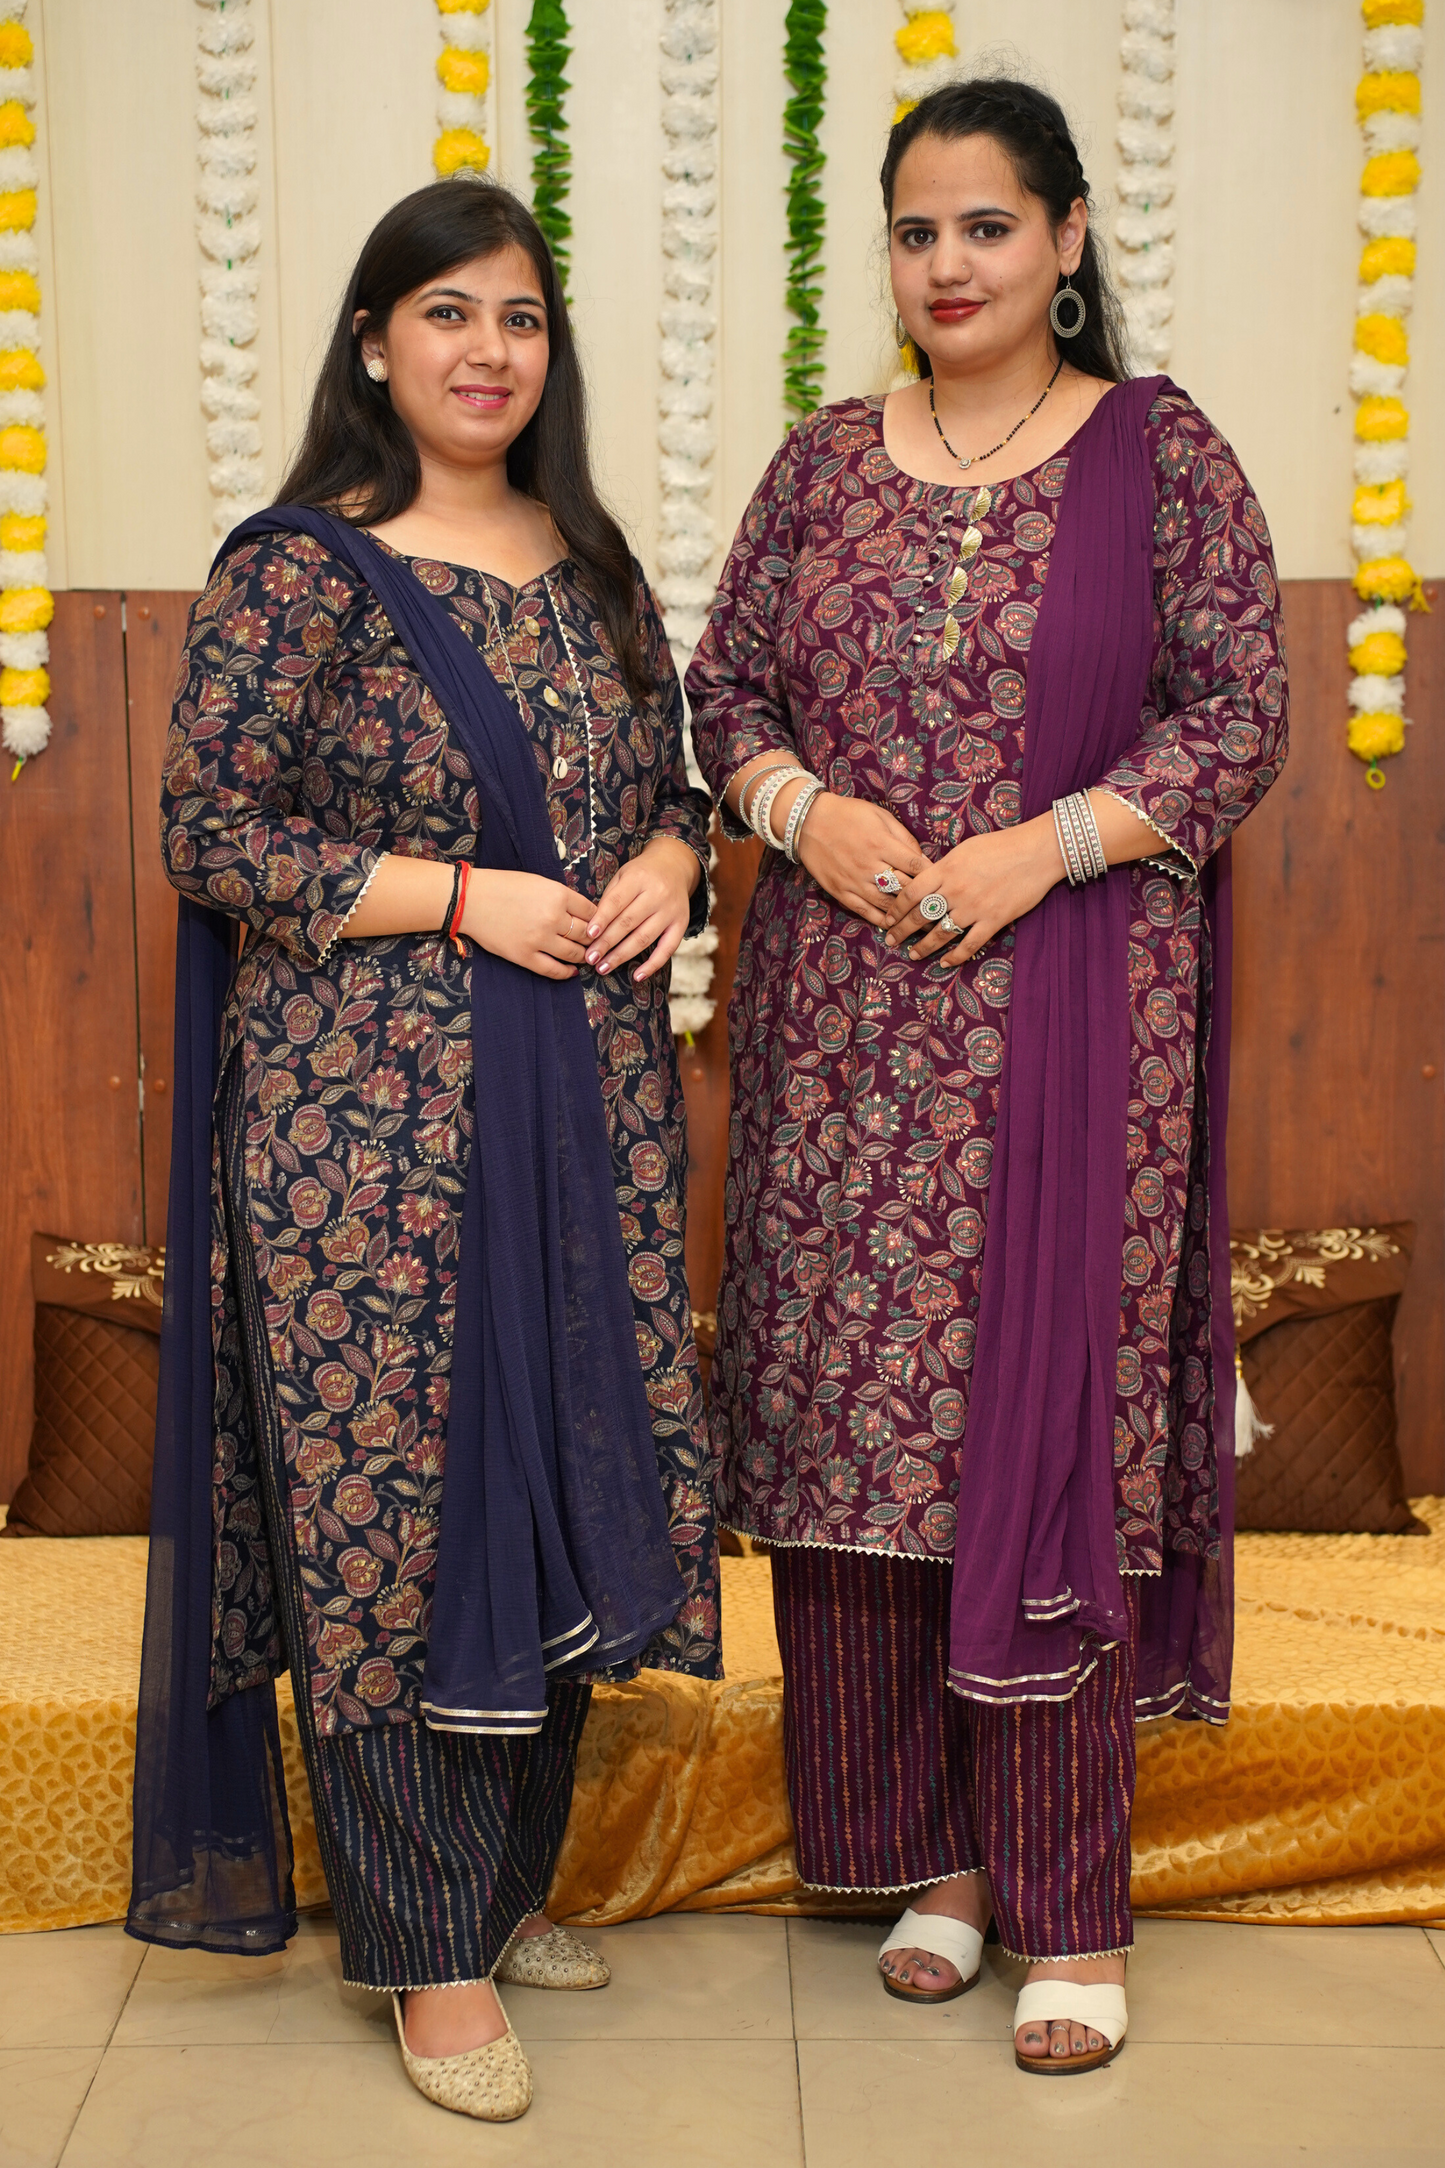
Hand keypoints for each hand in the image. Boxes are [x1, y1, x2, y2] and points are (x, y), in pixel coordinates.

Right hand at [460, 867, 592, 980]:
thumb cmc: (503, 886)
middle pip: (586, 933)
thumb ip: (560, 896)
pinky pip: (553, 970)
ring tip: (585, 956)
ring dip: (583, 956)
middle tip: (595, 943)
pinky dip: (566, 972)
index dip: (597, 919)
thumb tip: (581, 912)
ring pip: (574, 953)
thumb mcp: (538, 882)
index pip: (591, 911)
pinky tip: (572, 971)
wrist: (470, 900)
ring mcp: (539, 939)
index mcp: (558, 895)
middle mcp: (553, 917)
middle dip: (593, 939)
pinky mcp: (525, 956)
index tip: (598, 925)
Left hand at [585, 836, 700, 980]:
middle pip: (628, 923)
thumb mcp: (623, 875)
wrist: (674, 866)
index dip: (602, 919)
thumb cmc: (641, 873)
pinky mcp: (681, 924)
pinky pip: (667, 949)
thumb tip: (592, 927)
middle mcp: (657, 894)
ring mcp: (671, 911)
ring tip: (604, 967)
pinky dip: (653, 965)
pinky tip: (637, 976)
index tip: (588, 935)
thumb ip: (610, 898)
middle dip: (607, 943)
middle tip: (590, 958)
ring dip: (622, 956)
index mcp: (638, 878)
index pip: (617, 902)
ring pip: (644, 938)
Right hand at [794, 794, 929, 927]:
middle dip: (924, 899)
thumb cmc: (848, 815)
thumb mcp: (880, 816)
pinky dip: (881, 920)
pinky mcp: (841, 892)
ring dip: (906, 915)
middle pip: (904, 888)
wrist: (809, 822)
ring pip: (887, 904)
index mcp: (881, 844)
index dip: (931, 876)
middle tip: (940, 909)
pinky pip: (865, 911)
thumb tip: (922, 858)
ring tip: (923, 923)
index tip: (942, 883)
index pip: (915, 865)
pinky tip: (894, 924)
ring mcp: (854, 881)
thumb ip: (903, 837)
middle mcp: (869, 865)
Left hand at [883, 814, 1063, 962]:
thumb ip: (944, 868)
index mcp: (946, 870)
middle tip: (890, 940)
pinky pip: (969, 944)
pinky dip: (955, 956)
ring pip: (941, 934)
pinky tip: (945, 963)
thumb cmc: (1001, 846)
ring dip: (924, 947)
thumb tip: (927, 880)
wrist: (1036, 852)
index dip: (895, 909)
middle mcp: (955, 890)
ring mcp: (974, 908)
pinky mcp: (993, 920)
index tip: (887, 918)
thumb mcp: (965, 850)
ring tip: (913, 955)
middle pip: (920, 916)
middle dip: (902, 931)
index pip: (910, 893)